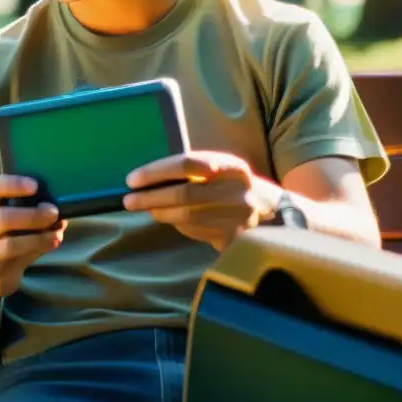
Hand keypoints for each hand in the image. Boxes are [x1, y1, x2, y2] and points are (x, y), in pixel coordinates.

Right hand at [0, 175, 66, 298]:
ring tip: (57, 233)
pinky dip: (37, 248)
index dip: (10, 184)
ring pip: (9, 243)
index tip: (35, 186)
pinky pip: (14, 259)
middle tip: (54, 212)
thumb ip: (38, 212)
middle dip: (33, 215)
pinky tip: (53, 242)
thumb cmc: (11, 239)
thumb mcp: (22, 223)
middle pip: (1, 217)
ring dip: (38, 237)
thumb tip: (63, 208)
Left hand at [122, 150, 278, 250]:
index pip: (188, 163)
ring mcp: (239, 217)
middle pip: (184, 193)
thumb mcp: (220, 172)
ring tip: (144, 208)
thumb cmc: (233, 187)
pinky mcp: (235, 238)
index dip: (157, 171)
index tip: (133, 179)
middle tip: (128, 200)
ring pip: (187, 215)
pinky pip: (196, 231)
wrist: (273, 214)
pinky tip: (168, 218)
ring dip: (160, 212)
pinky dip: (177, 225)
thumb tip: (146, 179)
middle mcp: (238, 190)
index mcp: (232, 167)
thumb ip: (191, 172)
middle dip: (151, 197)